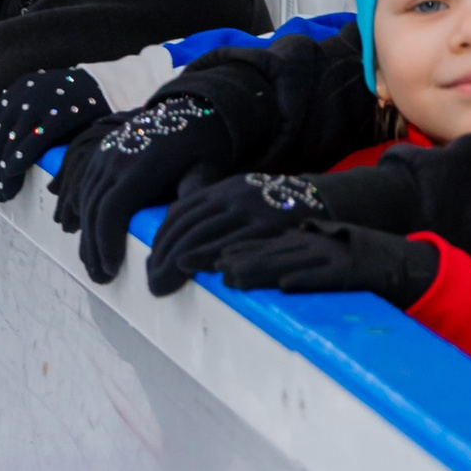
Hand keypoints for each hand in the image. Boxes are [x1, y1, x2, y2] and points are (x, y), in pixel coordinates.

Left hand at [0, 68, 109, 201]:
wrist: (106, 87)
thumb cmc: (68, 101)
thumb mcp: (33, 103)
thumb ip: (5, 120)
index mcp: (17, 91)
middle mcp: (25, 94)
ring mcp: (42, 104)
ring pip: (12, 142)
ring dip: (4, 171)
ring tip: (6, 193)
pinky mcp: (60, 115)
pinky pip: (33, 141)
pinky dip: (19, 159)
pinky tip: (14, 175)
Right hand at [49, 94, 236, 284]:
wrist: (195, 105)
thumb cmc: (206, 144)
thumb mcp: (207, 168)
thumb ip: (192, 195)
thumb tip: (181, 227)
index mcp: (142, 165)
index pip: (111, 210)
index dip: (106, 242)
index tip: (112, 270)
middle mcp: (117, 157)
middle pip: (93, 209)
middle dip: (93, 247)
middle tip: (101, 278)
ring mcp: (106, 151)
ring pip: (85, 199)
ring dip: (86, 234)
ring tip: (93, 263)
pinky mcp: (102, 150)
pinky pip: (84, 184)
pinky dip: (82, 211)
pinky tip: (85, 233)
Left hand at [146, 171, 331, 295]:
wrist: (320, 199)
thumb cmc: (275, 205)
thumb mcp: (241, 195)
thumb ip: (211, 207)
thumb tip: (173, 222)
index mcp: (223, 188)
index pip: (180, 213)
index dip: (160, 238)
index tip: (149, 261)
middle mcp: (233, 196)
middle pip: (187, 225)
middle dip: (164, 254)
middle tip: (152, 280)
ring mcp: (250, 210)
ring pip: (204, 234)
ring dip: (179, 260)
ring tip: (163, 282)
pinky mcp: (268, 227)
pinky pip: (233, 243)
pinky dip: (209, 256)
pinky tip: (194, 270)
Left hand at [214, 220, 440, 308]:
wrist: (407, 264)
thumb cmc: (364, 264)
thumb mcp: (328, 256)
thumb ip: (302, 259)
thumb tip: (272, 272)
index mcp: (308, 240)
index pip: (265, 245)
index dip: (236, 251)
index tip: (208, 259)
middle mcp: (316, 244)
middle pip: (269, 252)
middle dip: (236, 260)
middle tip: (208, 269)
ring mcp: (333, 257)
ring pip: (290, 262)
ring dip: (260, 270)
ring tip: (234, 278)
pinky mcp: (351, 272)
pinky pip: (325, 277)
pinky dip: (305, 280)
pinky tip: (285, 285)